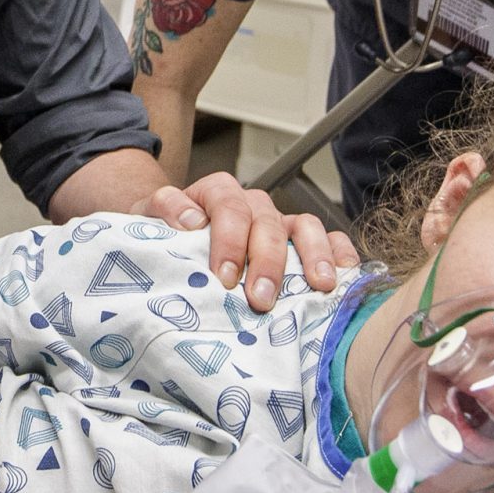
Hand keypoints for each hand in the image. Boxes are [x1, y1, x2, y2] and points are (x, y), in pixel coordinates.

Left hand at [136, 174, 358, 311]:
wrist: (173, 236)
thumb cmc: (165, 233)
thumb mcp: (149, 217)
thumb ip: (163, 208)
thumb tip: (190, 219)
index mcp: (217, 193)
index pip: (228, 205)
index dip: (229, 239)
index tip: (223, 276)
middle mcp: (252, 204)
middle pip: (267, 222)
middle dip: (267, 262)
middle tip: (261, 299)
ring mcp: (279, 221)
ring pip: (304, 226)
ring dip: (312, 256)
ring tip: (318, 286)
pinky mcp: (299, 239)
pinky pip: (327, 237)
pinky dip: (339, 252)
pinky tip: (344, 275)